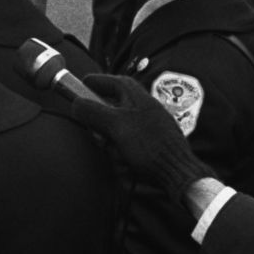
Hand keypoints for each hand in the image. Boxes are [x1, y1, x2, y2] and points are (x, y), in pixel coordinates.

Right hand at [69, 73, 217, 200]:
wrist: (177, 172)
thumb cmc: (150, 145)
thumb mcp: (115, 125)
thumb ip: (93, 111)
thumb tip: (75, 103)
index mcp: (136, 96)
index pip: (112, 81)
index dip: (94, 83)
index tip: (79, 86)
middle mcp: (144, 107)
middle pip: (111, 106)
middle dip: (99, 120)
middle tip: (94, 129)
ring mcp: (149, 125)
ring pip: (118, 126)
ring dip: (110, 139)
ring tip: (113, 150)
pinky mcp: (152, 142)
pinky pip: (127, 142)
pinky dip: (121, 150)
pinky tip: (124, 160)